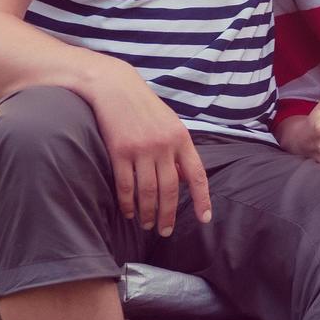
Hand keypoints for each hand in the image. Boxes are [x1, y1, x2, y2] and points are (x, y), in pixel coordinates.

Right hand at [80, 64, 210, 235]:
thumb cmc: (144, 107)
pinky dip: (127, 203)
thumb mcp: (170, 123)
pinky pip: (125, 185)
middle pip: (169, 190)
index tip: (204, 219)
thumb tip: (183, 179)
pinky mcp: (119, 151)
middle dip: (168, 215)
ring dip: (148, 213)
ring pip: (148, 191)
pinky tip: (129, 212)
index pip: (196, 175)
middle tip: (165, 231)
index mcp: (181, 138)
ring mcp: (141, 149)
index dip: (202, 199)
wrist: (115, 87)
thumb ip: (178, 150)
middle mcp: (163, 145)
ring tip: (147, 224)